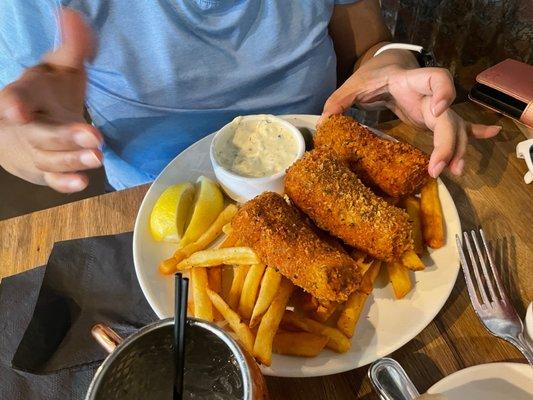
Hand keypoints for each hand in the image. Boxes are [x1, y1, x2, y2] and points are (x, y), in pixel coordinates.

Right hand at [0, 8, 102, 192]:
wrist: (29, 125)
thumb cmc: (47, 93)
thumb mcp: (57, 66)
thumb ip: (71, 46)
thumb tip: (73, 15)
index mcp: (26, 96)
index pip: (19, 97)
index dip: (16, 103)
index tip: (15, 109)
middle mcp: (28, 126)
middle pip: (42, 133)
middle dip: (65, 136)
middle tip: (92, 136)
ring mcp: (36, 151)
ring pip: (51, 158)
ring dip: (72, 160)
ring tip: (97, 158)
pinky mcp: (46, 171)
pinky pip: (53, 179)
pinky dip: (65, 183)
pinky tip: (83, 182)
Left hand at [322, 64, 500, 177]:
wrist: (387, 66)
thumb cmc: (372, 75)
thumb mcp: (354, 85)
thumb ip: (339, 100)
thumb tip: (324, 122)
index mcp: (411, 81)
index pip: (436, 78)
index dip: (443, 91)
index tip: (440, 109)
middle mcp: (429, 95)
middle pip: (449, 117)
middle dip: (448, 142)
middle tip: (440, 168)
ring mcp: (436, 108)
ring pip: (456, 128)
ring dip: (458, 149)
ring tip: (455, 172)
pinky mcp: (435, 119)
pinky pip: (459, 126)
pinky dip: (474, 133)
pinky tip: (493, 135)